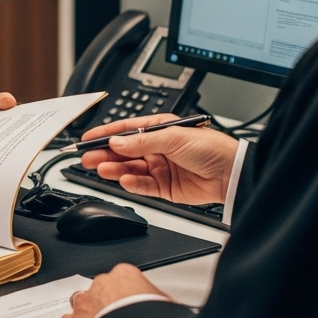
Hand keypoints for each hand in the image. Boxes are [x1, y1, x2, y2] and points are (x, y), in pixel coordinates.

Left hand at [60, 264, 166, 317]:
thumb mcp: (166, 306)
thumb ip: (159, 302)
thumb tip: (165, 310)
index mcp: (126, 274)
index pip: (122, 279)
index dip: (125, 295)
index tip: (128, 305)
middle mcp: (103, 283)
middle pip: (101, 290)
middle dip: (106, 303)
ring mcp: (87, 300)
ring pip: (82, 302)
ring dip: (88, 314)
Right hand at [80, 114, 237, 203]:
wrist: (231, 174)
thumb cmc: (210, 148)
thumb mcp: (174, 137)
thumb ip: (143, 142)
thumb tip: (118, 143)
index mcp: (158, 129)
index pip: (126, 131)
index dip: (106, 134)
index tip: (88, 138)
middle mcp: (157, 148)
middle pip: (124, 151)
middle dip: (104, 153)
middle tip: (87, 157)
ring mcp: (159, 168)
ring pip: (129, 168)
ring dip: (114, 168)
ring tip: (101, 169)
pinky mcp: (164, 187)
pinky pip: (142, 186)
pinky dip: (131, 183)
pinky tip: (123, 180)